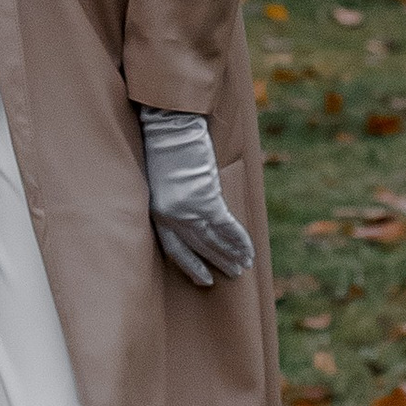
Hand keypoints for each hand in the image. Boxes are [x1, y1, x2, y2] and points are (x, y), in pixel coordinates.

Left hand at [138, 109, 252, 287]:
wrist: (170, 125)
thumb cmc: (165, 146)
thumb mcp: (161, 179)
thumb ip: (174, 200)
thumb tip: (195, 217)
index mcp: (156, 212)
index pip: (174, 249)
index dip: (191, 266)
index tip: (204, 280)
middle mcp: (170, 216)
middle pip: (197, 247)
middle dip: (217, 261)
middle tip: (234, 273)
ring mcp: (188, 209)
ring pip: (213, 240)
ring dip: (231, 255)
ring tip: (244, 266)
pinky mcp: (206, 199)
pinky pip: (226, 227)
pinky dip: (239, 241)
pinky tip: (249, 251)